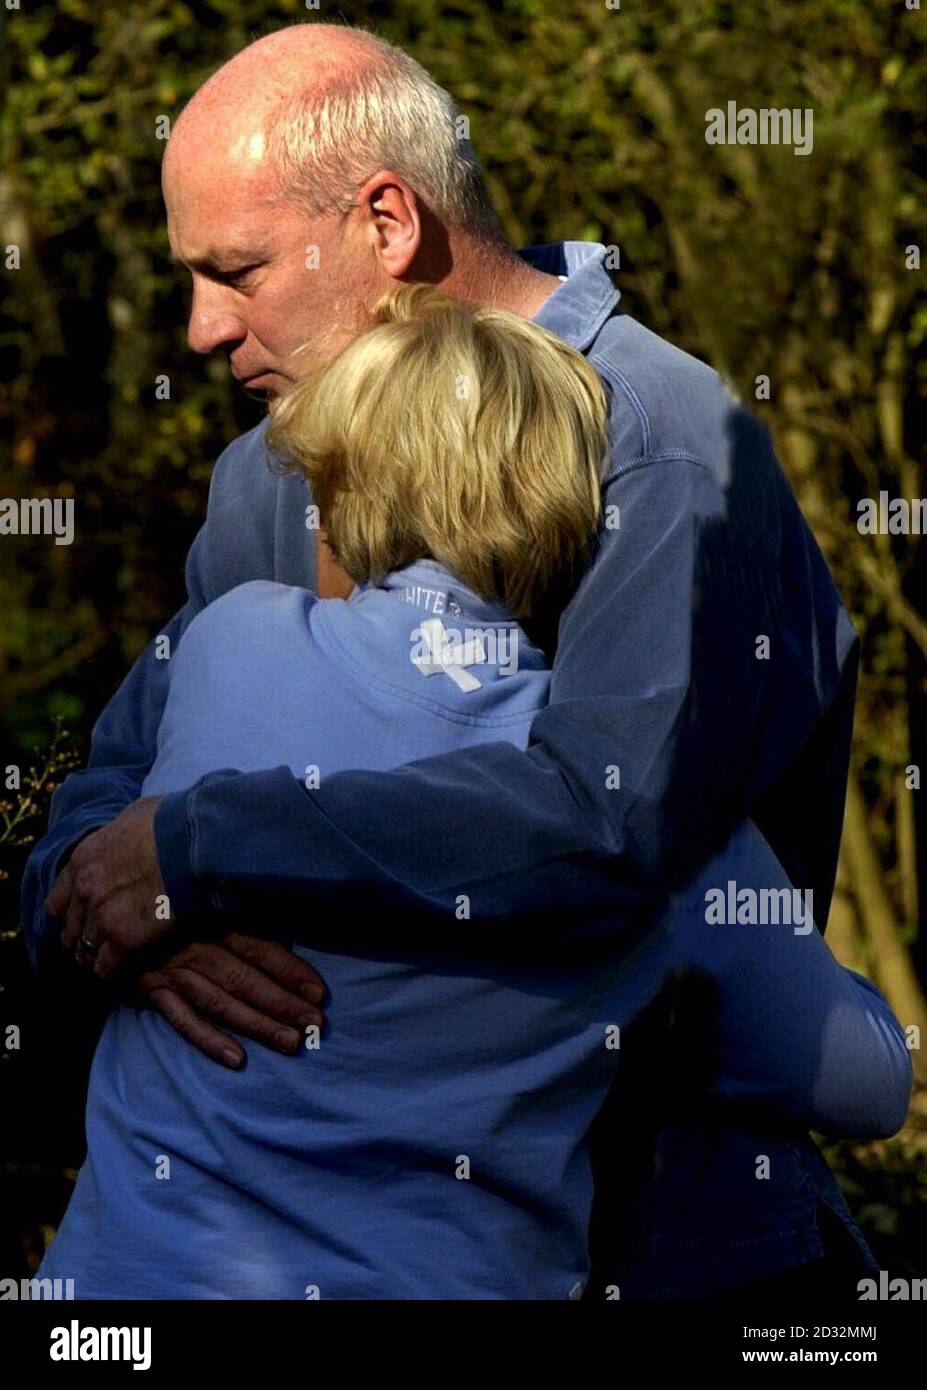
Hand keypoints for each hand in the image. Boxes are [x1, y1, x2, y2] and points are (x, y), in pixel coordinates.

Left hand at [49, 796, 168, 976]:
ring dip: (95, 956)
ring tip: (109, 959)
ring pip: (83, 952)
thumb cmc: (170, 821)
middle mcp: (85, 891)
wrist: (190, 843)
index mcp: (83, 860)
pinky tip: (124, 967)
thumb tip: (132, 829)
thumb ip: (121, 833)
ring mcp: (102, 917)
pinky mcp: (124, 938)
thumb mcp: (133, 815)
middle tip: (98, 942)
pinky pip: (106, 966)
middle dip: (81, 937)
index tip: (82, 917)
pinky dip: (113, 969)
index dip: (70, 912)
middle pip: (69, 930)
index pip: (57, 901)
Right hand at [131, 932, 326, 1069]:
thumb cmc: (172, 913)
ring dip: (257, 1023)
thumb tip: (290, 940)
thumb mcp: (205, 907)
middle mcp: (196, 945)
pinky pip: (183, 1020)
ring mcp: (173, 970)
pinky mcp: (151, 990)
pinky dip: (209, 1039)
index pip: (259, 947)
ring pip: (221, 1001)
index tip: (319, 993)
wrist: (112, 914)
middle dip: (282, 1002)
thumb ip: (241, 923)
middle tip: (315, 1025)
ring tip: (290, 1043)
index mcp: (215, 920)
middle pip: (245, 978)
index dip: (290, 969)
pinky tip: (237, 1059)